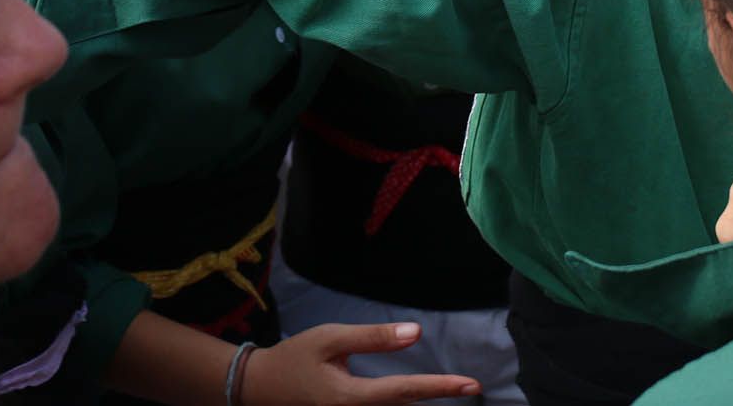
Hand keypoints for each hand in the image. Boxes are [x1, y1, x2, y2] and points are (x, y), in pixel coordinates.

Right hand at [243, 323, 480, 404]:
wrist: (260, 388)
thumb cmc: (295, 358)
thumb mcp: (330, 339)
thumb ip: (372, 337)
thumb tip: (414, 333)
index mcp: (351, 398)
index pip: (405, 391)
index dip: (439, 388)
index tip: (471, 384)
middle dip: (437, 397)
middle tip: (472, 387)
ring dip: (420, 403)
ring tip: (451, 390)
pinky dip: (400, 404)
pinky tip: (416, 395)